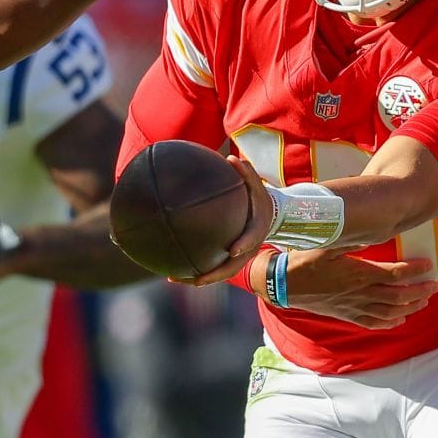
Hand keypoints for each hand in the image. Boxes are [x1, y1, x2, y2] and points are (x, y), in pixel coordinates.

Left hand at [182, 157, 272, 284]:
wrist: (267, 217)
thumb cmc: (258, 198)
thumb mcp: (257, 185)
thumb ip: (246, 173)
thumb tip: (231, 157)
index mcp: (256, 231)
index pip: (251, 240)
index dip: (243, 245)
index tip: (233, 250)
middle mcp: (247, 249)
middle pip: (232, 268)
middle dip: (215, 275)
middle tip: (197, 280)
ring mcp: (238, 258)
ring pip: (218, 274)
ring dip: (196, 279)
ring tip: (173, 279)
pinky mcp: (227, 260)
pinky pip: (210, 268)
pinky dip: (192, 272)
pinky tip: (170, 271)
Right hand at [275, 251, 437, 327]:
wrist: (282, 284)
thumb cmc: (303, 261)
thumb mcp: (326, 244)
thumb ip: (351, 240)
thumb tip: (373, 235)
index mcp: (358, 273)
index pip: (395, 273)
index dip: (415, 271)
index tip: (429, 266)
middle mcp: (359, 293)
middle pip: (399, 296)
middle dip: (420, 292)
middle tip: (434, 285)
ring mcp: (353, 307)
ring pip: (390, 312)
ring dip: (411, 307)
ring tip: (424, 301)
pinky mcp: (346, 315)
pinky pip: (373, 323)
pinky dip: (390, 323)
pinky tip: (400, 319)